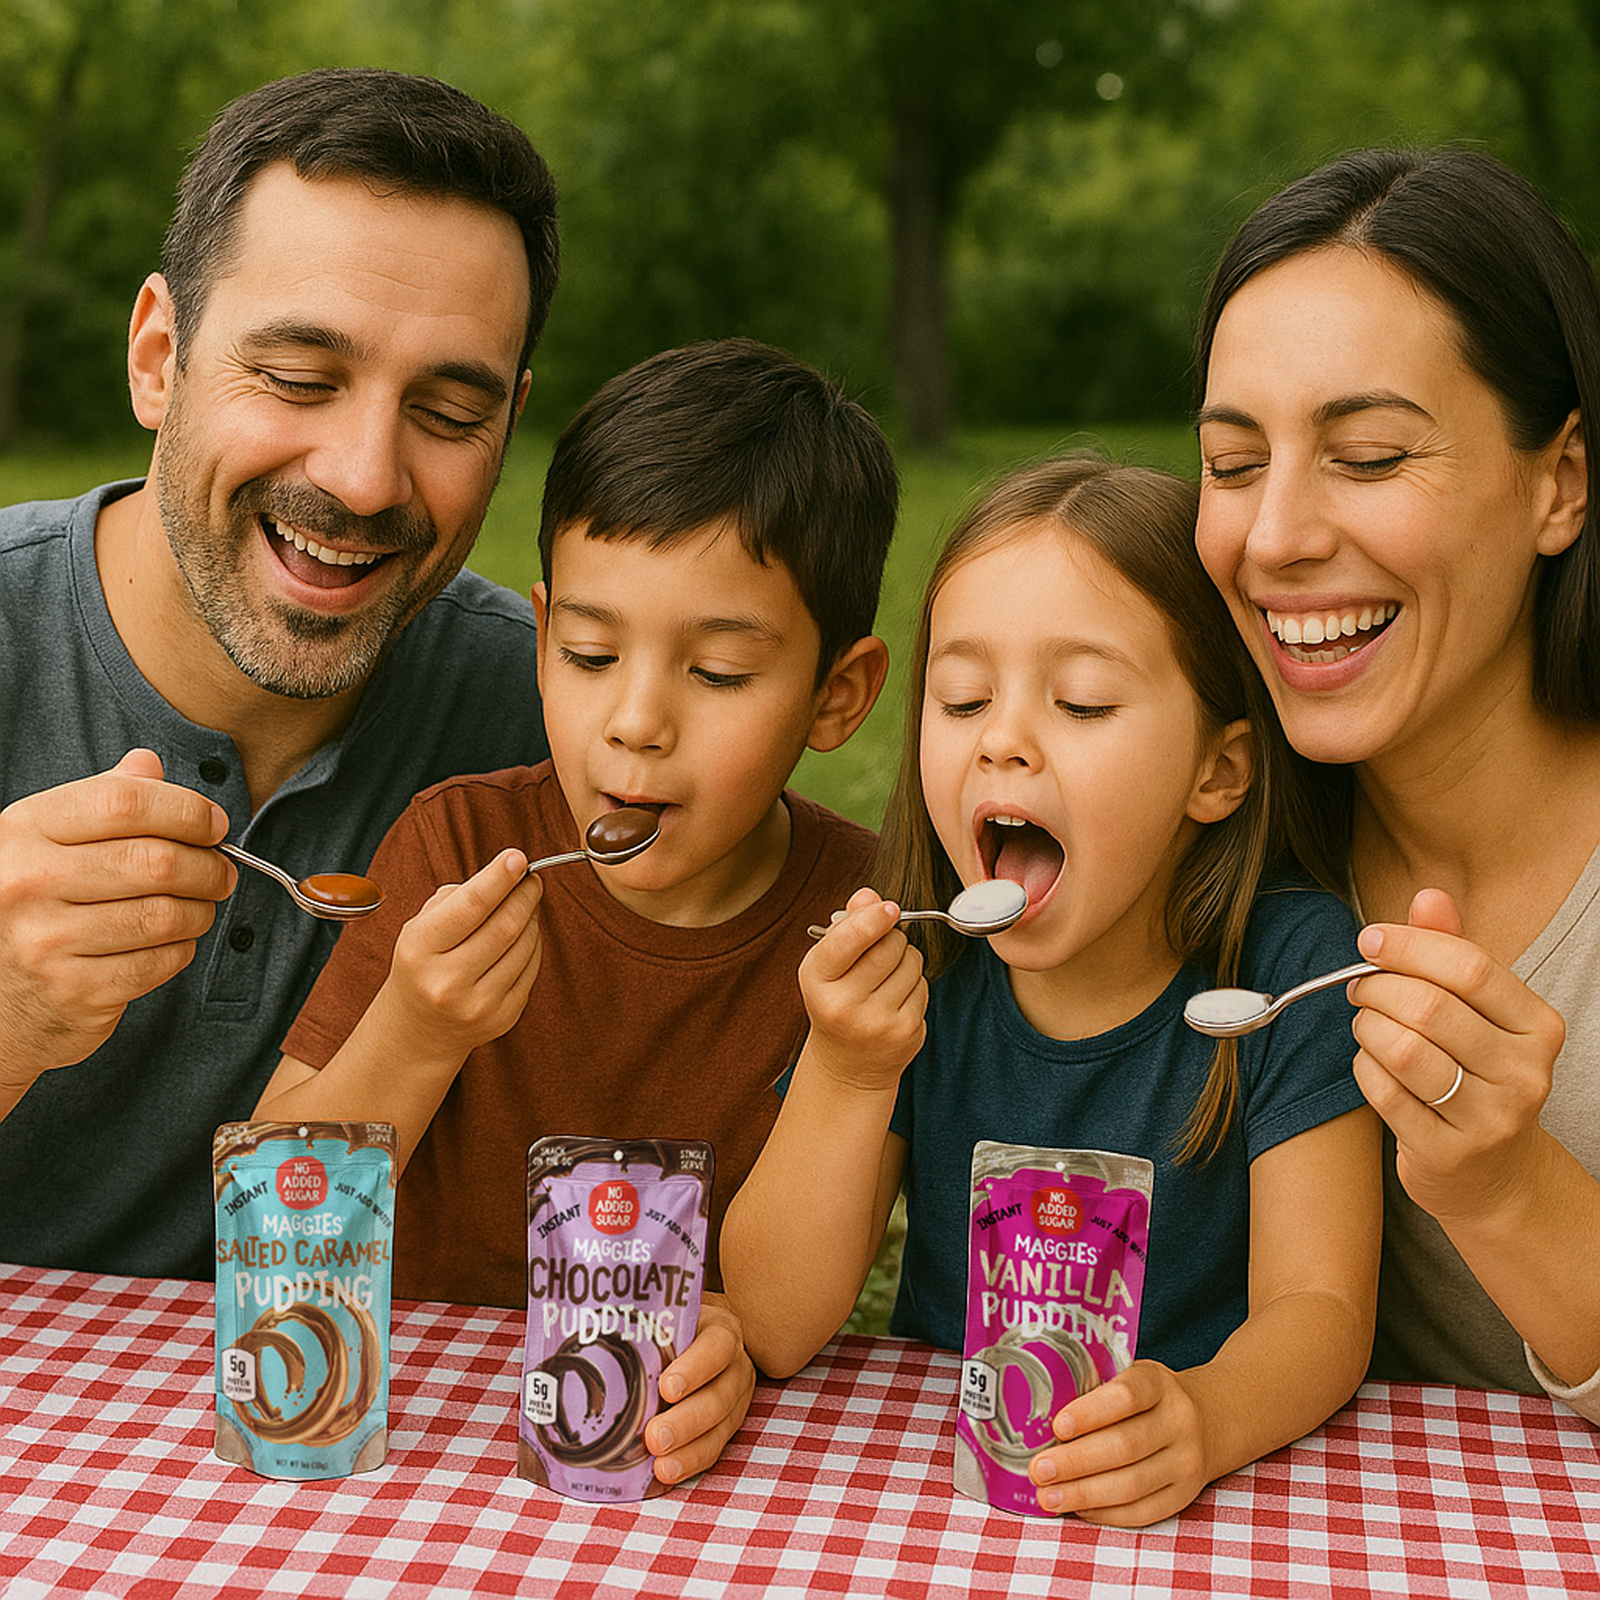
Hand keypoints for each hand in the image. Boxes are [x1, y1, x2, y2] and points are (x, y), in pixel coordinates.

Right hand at [0, 748, 232, 1092]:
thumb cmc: (34, 903)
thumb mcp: (48, 839)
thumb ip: (100, 798)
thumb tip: (147, 765)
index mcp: (25, 830)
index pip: (124, 802)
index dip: (186, 810)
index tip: (215, 825)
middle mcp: (28, 882)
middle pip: (156, 861)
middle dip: (208, 866)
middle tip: (222, 872)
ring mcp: (46, 941)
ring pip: (165, 915)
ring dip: (200, 910)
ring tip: (200, 906)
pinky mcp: (74, 990)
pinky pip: (160, 962)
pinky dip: (182, 949)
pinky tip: (173, 941)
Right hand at [377, 848, 542, 1061]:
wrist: (418, 1030)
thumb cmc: (423, 964)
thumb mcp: (421, 927)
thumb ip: (459, 898)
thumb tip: (508, 873)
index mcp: (419, 950)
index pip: (469, 907)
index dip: (498, 879)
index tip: (518, 857)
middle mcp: (446, 982)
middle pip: (505, 926)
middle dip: (524, 894)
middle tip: (530, 877)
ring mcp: (477, 1004)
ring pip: (524, 945)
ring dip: (531, 917)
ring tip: (524, 905)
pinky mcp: (503, 1017)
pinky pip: (532, 968)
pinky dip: (533, 944)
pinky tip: (523, 935)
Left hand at [645, 1292, 756, 1484]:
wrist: (691, 1343)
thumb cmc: (666, 1329)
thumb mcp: (660, 1316)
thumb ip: (634, 1323)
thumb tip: (575, 1327)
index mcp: (720, 1331)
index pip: (717, 1345)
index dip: (696, 1367)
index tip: (666, 1387)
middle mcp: (733, 1365)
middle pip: (720, 1395)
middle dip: (687, 1421)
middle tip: (655, 1437)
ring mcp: (733, 1399)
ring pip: (720, 1427)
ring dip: (689, 1449)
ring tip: (661, 1464)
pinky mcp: (726, 1427)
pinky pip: (713, 1449)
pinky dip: (689, 1462)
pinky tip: (666, 1473)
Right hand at [798, 887, 925, 1091]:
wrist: (847, 1065)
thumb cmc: (837, 1002)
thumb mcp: (828, 965)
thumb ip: (847, 926)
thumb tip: (870, 895)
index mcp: (817, 981)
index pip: (845, 941)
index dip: (872, 919)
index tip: (889, 908)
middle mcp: (844, 1005)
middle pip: (887, 947)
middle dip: (891, 937)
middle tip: (883, 946)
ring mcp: (877, 1022)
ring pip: (911, 963)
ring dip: (905, 959)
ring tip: (886, 976)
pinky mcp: (905, 1032)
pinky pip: (922, 986)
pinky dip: (914, 983)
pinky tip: (896, 998)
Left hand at [1029, 1360, 1208, 1526]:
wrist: (1211, 1418)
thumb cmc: (1148, 1397)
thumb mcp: (1130, 1375)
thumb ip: (1095, 1389)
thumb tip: (1035, 1417)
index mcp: (1159, 1384)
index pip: (1126, 1396)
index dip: (1091, 1412)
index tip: (1057, 1426)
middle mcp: (1179, 1422)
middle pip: (1125, 1446)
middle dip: (1076, 1462)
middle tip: (1038, 1469)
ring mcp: (1187, 1462)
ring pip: (1133, 1485)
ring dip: (1084, 1494)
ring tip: (1047, 1496)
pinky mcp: (1184, 1495)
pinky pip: (1143, 1511)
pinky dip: (1106, 1513)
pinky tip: (1078, 1509)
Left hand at [1350, 889, 1563, 1227]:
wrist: (1493, 1174)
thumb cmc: (1476, 1074)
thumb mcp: (1476, 1012)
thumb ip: (1452, 952)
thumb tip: (1429, 895)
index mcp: (1537, 1026)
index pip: (1470, 967)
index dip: (1409, 945)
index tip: (1369, 940)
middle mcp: (1525, 1073)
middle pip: (1429, 1007)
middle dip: (1377, 987)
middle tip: (1359, 986)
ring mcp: (1490, 1118)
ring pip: (1402, 1049)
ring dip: (1366, 1028)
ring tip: (1366, 1024)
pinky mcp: (1448, 1152)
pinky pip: (1383, 1092)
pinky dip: (1364, 1068)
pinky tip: (1371, 1063)